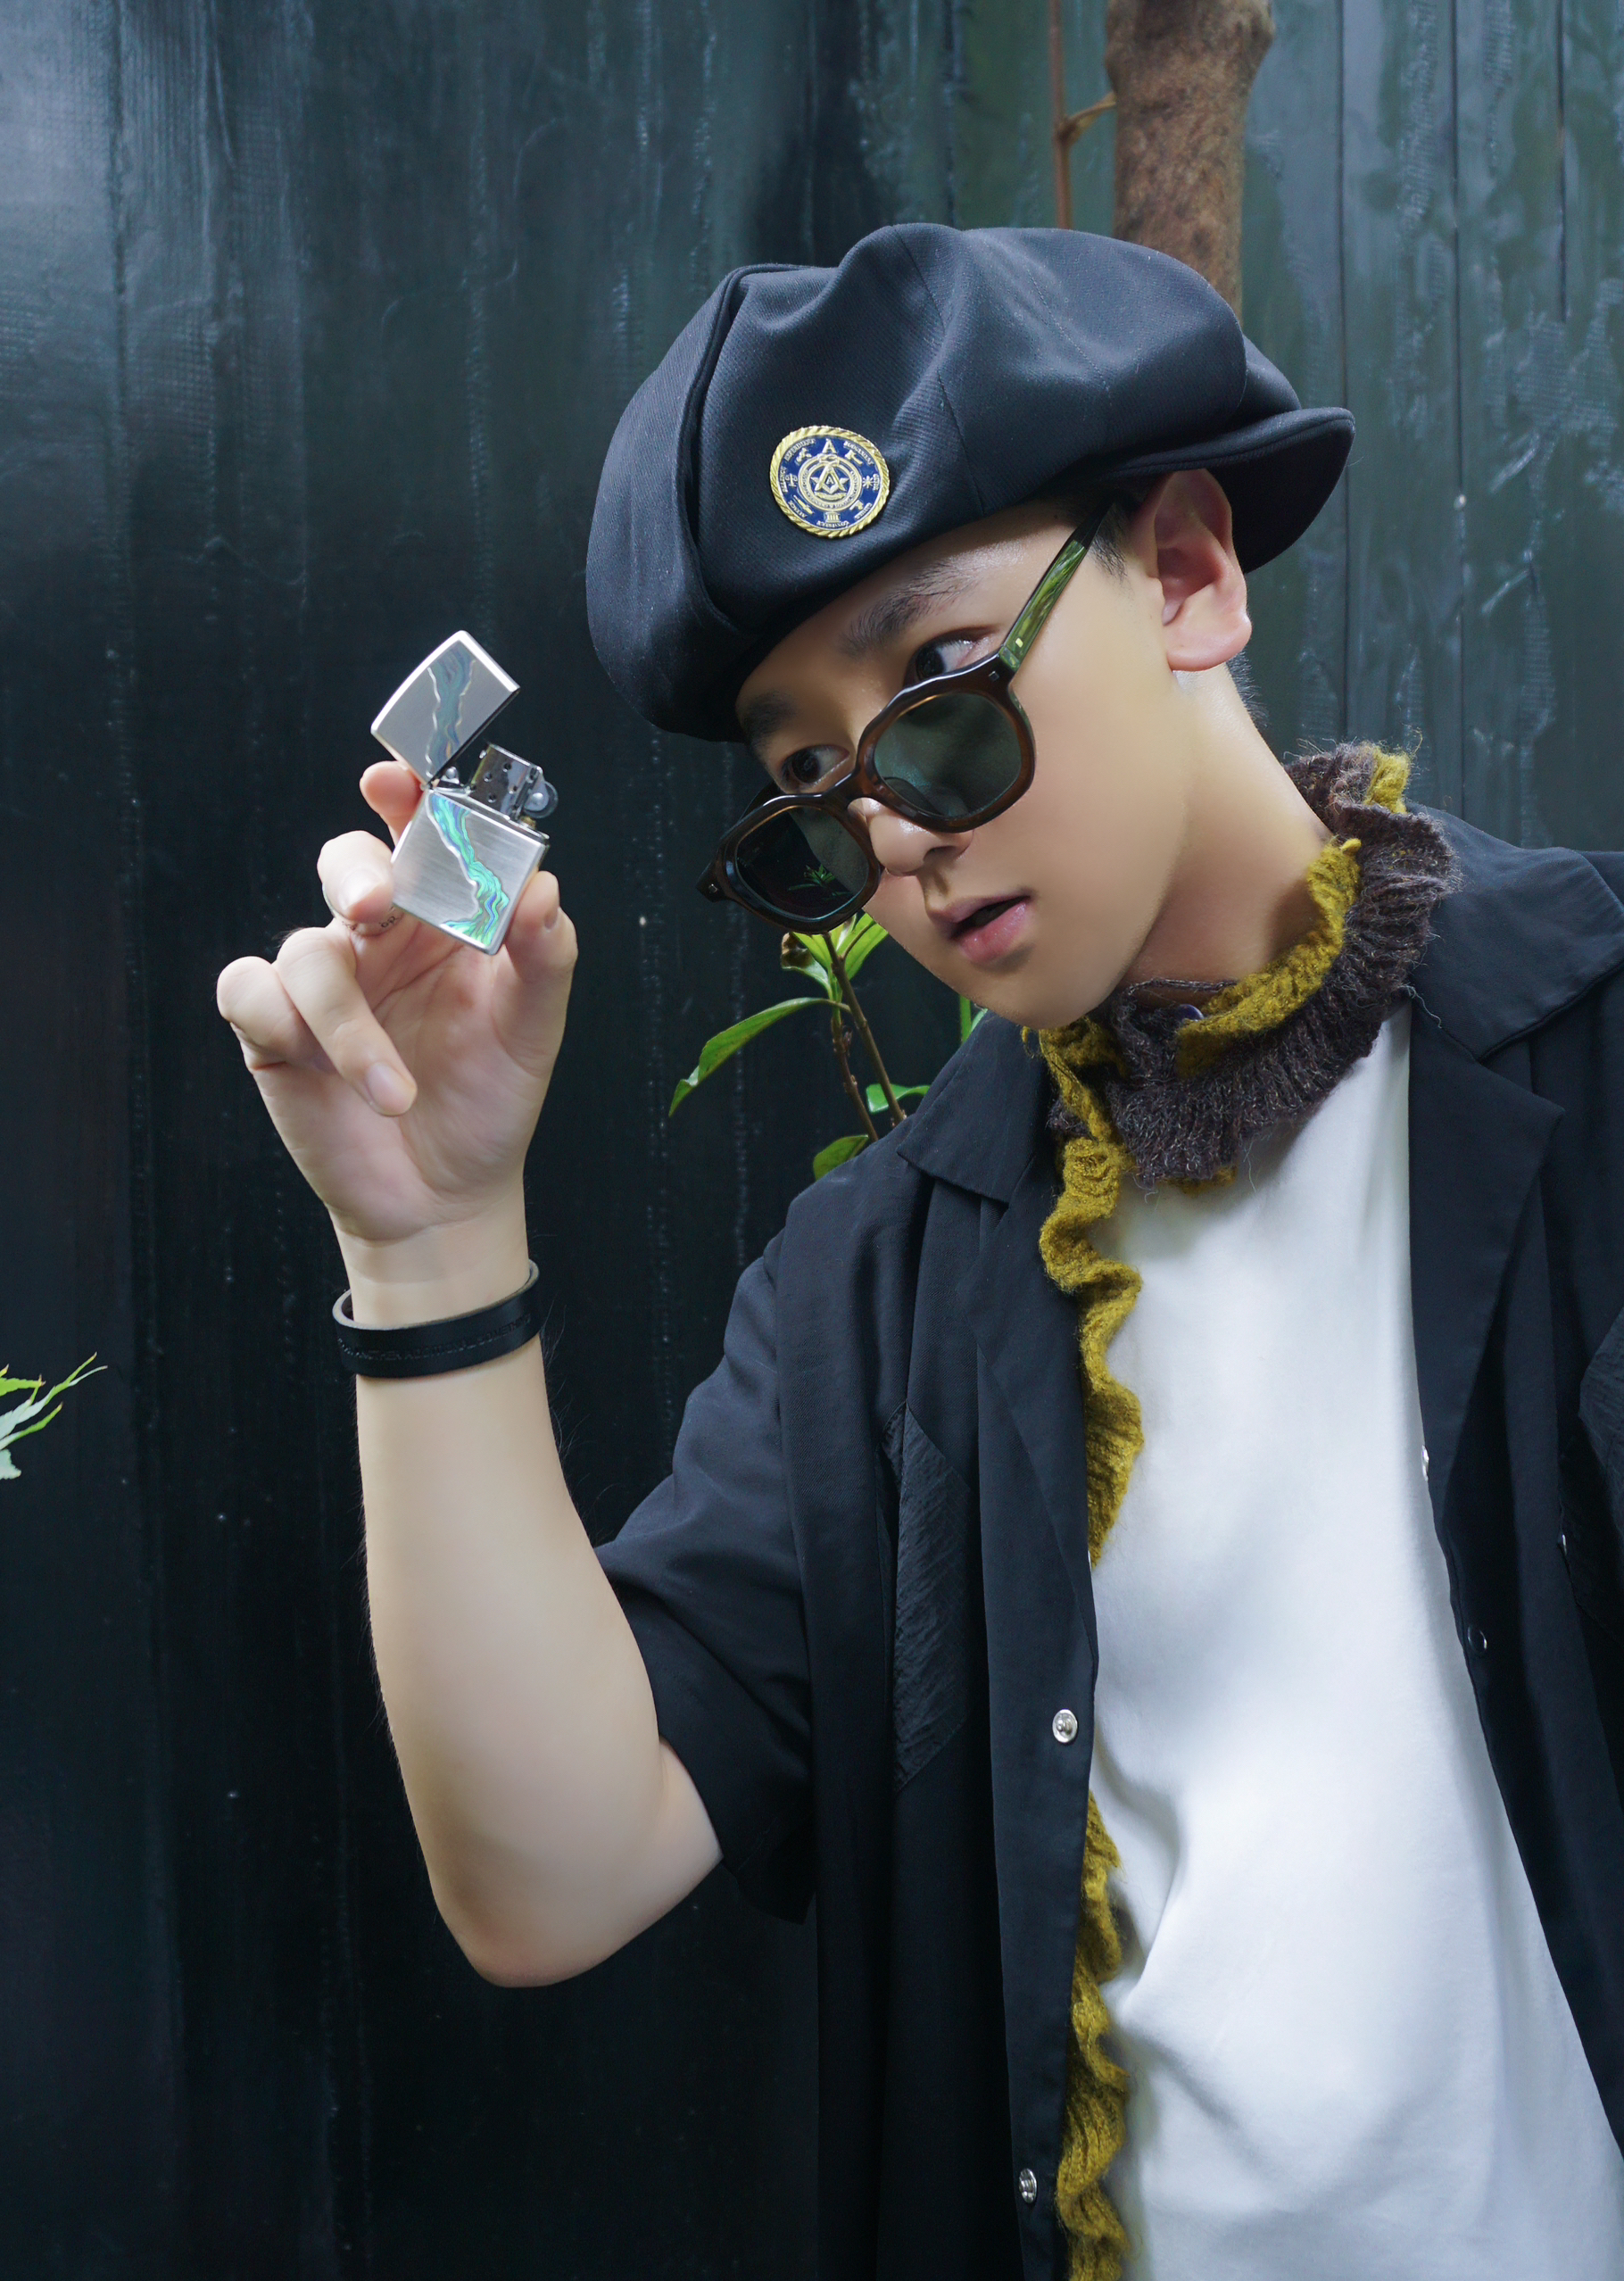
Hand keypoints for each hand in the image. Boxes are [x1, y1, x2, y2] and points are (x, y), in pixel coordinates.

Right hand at [217, 762, 575, 1262]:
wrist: (446, 1194)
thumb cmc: (489, 1099)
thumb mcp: (533, 1029)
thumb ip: (544, 955)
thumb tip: (541, 888)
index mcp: (441, 916)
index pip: (419, 834)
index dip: (405, 795)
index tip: (396, 779)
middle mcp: (379, 935)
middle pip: (346, 862)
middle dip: (354, 872)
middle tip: (376, 901)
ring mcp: (324, 981)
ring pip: (306, 951)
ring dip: (348, 1025)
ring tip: (398, 1092)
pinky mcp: (274, 1030)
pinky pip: (248, 990)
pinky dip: (282, 1025)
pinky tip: (319, 1071)